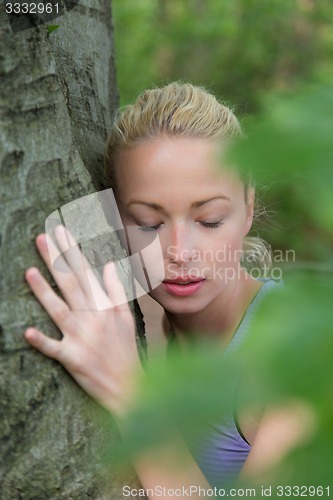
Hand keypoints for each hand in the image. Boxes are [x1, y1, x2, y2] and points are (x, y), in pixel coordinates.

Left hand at [24, 226, 142, 417]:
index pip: (85, 272)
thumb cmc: (126, 350)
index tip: (61, 232)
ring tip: (29, 272)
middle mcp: (92, 318)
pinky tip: (27, 332)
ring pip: (59, 310)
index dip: (72, 251)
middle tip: (41, 238)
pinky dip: (41, 341)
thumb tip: (109, 264)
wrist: (130, 386)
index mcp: (104, 307)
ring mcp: (81, 338)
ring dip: (43, 292)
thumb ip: (116, 289)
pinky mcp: (72, 359)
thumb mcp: (126, 317)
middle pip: (71, 284)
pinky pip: (54, 349)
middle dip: (55, 260)